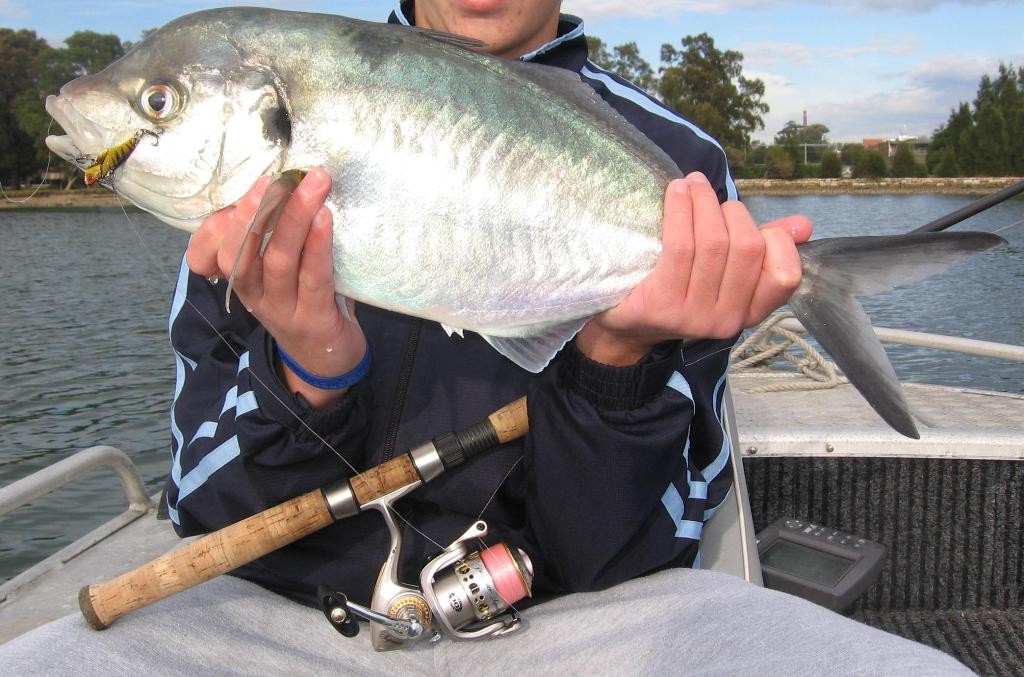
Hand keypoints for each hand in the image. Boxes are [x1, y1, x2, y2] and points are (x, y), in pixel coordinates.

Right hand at [186, 168, 364, 407]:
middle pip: (241, 252)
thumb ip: (267, 238)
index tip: (244, 187)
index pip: (212, 250)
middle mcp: (254, 295)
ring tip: (311, 186)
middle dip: (253, 212)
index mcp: (241, 279)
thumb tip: (279, 187)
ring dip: (293, 219)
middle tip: (271, 178)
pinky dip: (317, 246)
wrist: (325, 361)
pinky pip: (314, 278)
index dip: (220, 222)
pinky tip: (324, 219)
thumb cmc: (304, 302)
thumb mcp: (277, 272)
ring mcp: (283, 309)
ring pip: (278, 260)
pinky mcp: (314, 319)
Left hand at [576, 171, 812, 365]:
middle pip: (748, 249)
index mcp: (748, 313)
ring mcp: (694, 317)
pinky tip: (675, 193)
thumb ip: (763, 250)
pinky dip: (681, 210)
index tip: (751, 220)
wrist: (626, 324)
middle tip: (709, 194)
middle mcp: (727, 320)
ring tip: (691, 183)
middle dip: (731, 211)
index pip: (785, 276)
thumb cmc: (679, 288)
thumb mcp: (723, 273)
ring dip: (704, 202)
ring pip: (714, 243)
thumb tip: (804, 225)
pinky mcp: (662, 305)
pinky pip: (680, 246)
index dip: (777, 241)